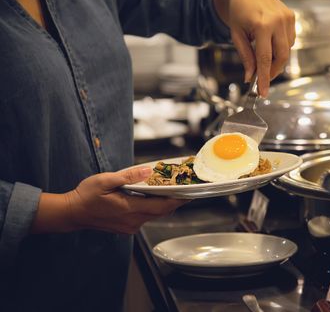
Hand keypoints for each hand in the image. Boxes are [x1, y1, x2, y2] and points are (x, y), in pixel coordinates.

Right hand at [31, 167, 186, 233]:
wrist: (71, 213)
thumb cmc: (86, 196)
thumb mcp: (106, 180)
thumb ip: (128, 176)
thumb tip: (147, 171)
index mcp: (130, 209)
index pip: (161, 206)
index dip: (178, 200)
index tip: (190, 193)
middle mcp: (133, 221)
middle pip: (161, 211)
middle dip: (176, 201)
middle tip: (187, 190)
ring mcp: (130, 226)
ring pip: (154, 215)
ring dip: (164, 204)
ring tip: (174, 190)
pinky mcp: (127, 227)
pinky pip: (145, 217)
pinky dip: (152, 208)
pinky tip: (153, 198)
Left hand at [214, 0, 294, 96]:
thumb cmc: (239, 10)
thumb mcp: (236, 34)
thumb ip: (245, 56)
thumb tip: (250, 77)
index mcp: (261, 25)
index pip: (264, 59)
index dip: (264, 78)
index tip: (263, 92)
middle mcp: (277, 21)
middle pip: (281, 57)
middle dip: (272, 71)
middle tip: (263, 79)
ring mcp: (287, 18)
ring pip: (286, 50)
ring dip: (276, 60)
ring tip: (264, 59)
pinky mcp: (291, 17)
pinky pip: (289, 41)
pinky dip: (281, 48)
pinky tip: (271, 45)